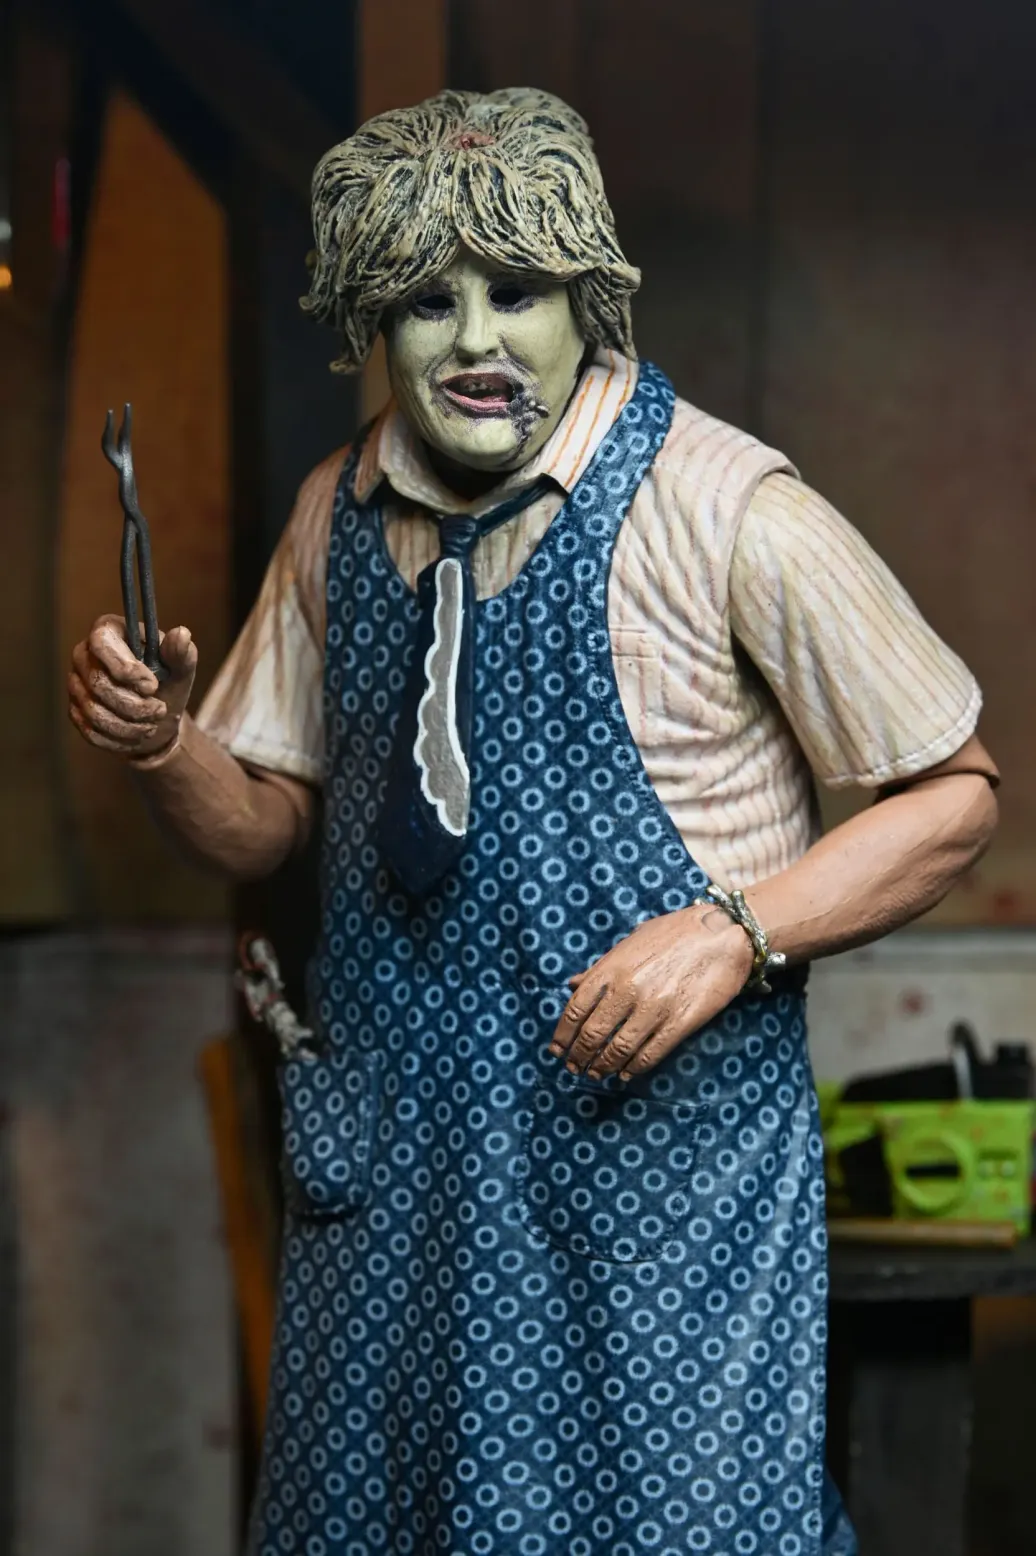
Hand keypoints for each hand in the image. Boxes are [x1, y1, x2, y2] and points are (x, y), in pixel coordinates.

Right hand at [68, 614, 196, 758]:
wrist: (159, 717)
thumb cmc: (169, 682)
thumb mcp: (182, 668)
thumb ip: (181, 652)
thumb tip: (182, 634)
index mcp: (110, 631)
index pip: (101, 641)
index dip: (126, 668)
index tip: (152, 687)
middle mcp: (84, 654)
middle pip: (97, 682)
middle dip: (134, 705)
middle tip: (160, 710)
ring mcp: (76, 684)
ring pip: (93, 711)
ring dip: (129, 725)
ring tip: (152, 725)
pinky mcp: (75, 711)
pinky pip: (91, 731)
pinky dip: (120, 738)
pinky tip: (138, 735)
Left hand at [548, 904, 755, 1080]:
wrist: (724, 934)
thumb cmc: (676, 933)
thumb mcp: (632, 941)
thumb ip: (600, 967)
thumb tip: (573, 985)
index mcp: (612, 967)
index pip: (576, 1008)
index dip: (562, 1034)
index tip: (557, 1049)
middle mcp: (629, 989)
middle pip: (593, 1034)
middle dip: (579, 1055)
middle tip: (575, 1067)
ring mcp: (655, 1008)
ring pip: (619, 1049)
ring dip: (604, 1066)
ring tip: (597, 1073)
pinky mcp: (680, 1022)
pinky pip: (651, 1054)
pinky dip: (634, 1068)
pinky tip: (627, 1072)